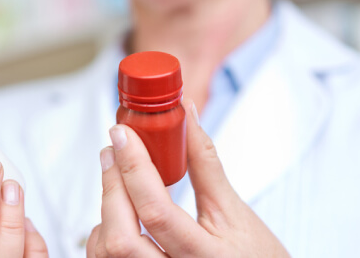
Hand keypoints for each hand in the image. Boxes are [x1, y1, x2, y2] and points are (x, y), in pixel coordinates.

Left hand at [87, 99, 288, 256]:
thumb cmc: (254, 256)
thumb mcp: (235, 211)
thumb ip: (205, 163)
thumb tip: (186, 116)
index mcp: (206, 256)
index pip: (157, 212)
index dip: (134, 169)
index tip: (123, 135)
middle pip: (121, 239)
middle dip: (112, 188)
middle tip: (113, 152)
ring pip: (108, 254)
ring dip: (106, 211)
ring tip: (119, 182)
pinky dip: (105, 234)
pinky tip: (120, 215)